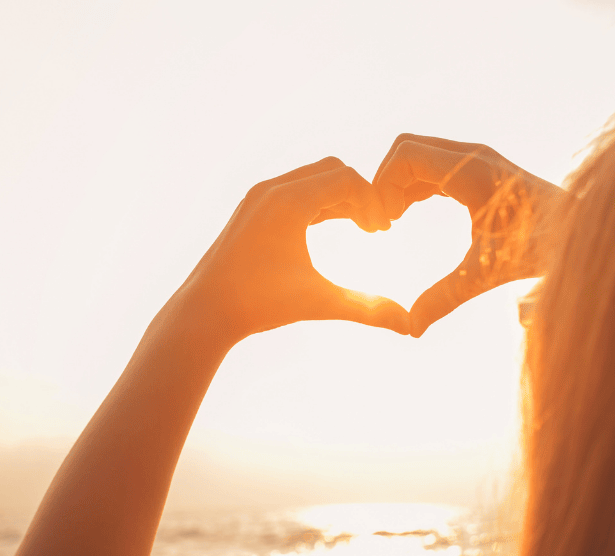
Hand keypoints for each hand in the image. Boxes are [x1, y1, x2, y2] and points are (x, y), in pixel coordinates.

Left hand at [161, 156, 412, 343]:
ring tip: (360, 229)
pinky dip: (317, 202)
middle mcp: (271, 190)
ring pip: (311, 178)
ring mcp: (258, 196)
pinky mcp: (251, 208)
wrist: (205, 311)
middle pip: (332, 170)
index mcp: (289, 202)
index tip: (384, 233)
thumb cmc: (259, 304)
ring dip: (338, 197)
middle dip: (358, 194)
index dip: (373, 202)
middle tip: (375, 229)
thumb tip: (409, 326)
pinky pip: (294, 190)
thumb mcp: (318, 302)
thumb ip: (366, 309)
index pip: (347, 179)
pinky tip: (331, 228)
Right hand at [366, 134, 569, 335]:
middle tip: (379, 225)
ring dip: (397, 184)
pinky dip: (411, 185)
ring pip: (417, 155)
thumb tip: (411, 329)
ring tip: (388, 223)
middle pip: (406, 149)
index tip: (381, 225)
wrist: (579, 234)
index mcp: (472, 171)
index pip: (406, 154)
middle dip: (384, 183)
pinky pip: (431, 166)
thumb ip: (445, 297)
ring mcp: (475, 160)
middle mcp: (472, 156)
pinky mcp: (478, 169)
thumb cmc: (538, 250)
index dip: (382, 185)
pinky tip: (403, 216)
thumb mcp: (486, 274)